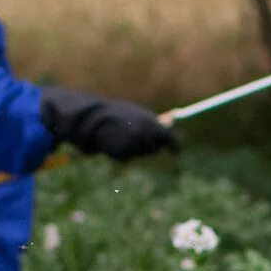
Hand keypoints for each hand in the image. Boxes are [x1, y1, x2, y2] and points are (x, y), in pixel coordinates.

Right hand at [39, 86, 176, 161]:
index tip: (177, 154)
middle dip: (150, 147)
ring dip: (134, 149)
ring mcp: (133, 145)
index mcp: (150, 122)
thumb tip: (169, 126)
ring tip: (120, 135)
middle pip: (154, 149)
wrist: (93, 117)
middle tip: (138, 140)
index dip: (174, 147)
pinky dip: (121, 152)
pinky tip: (113, 142)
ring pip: (140, 153)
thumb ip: (152, 122)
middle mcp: (144, 135)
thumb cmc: (115, 114)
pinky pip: (127, 157)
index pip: (168, 138)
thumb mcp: (136, 114)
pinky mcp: (122, 154)